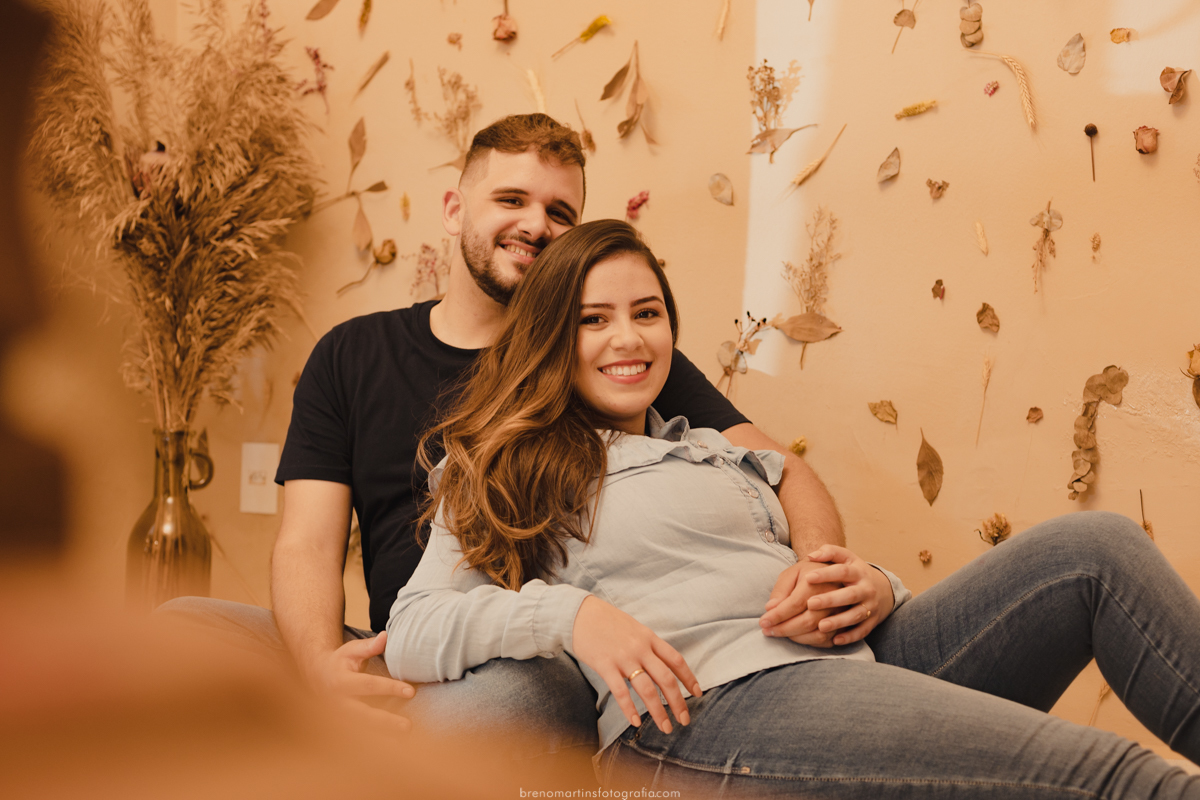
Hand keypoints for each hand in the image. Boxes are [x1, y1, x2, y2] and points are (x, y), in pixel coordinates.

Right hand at [311, 632, 415, 732]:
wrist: (317, 677)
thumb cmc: (340, 662)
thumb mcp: (351, 650)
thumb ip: (368, 646)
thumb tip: (386, 637)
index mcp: (341, 682)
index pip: (369, 685)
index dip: (390, 688)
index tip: (411, 692)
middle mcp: (339, 703)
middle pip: (364, 715)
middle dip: (386, 722)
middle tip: (408, 726)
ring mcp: (339, 718)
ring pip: (361, 730)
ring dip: (382, 736)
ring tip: (404, 739)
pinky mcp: (342, 726)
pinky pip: (360, 736)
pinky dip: (376, 742)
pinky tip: (395, 746)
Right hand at [570, 596, 700, 734]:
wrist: (579, 613)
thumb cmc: (606, 621)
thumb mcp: (634, 627)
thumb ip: (647, 644)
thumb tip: (661, 663)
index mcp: (649, 637)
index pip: (676, 660)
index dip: (689, 678)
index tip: (698, 693)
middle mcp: (640, 648)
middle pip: (666, 679)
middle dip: (678, 702)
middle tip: (684, 720)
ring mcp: (623, 657)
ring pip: (647, 689)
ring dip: (658, 711)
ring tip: (665, 727)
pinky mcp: (605, 665)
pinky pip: (621, 692)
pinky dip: (630, 709)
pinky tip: (636, 722)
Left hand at [759, 559, 843, 646]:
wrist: (832, 571)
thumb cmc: (806, 573)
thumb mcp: (791, 574)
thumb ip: (780, 591)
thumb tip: (770, 609)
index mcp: (816, 582)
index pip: (794, 604)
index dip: (777, 616)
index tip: (763, 623)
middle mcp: (832, 597)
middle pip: (807, 621)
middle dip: (784, 629)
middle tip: (767, 631)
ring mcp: (841, 611)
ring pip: (818, 633)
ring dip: (796, 638)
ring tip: (780, 634)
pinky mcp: (845, 622)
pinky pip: (828, 639)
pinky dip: (811, 642)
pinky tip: (797, 637)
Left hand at [801, 545, 894, 645]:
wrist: (883, 589)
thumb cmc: (855, 572)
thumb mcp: (847, 558)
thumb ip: (829, 552)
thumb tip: (810, 555)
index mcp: (857, 572)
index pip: (842, 571)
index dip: (826, 574)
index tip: (808, 577)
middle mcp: (866, 589)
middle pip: (849, 595)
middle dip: (830, 599)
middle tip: (810, 603)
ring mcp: (871, 606)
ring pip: (856, 615)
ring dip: (839, 621)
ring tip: (821, 626)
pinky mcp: (872, 621)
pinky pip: (862, 631)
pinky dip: (850, 636)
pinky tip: (835, 640)